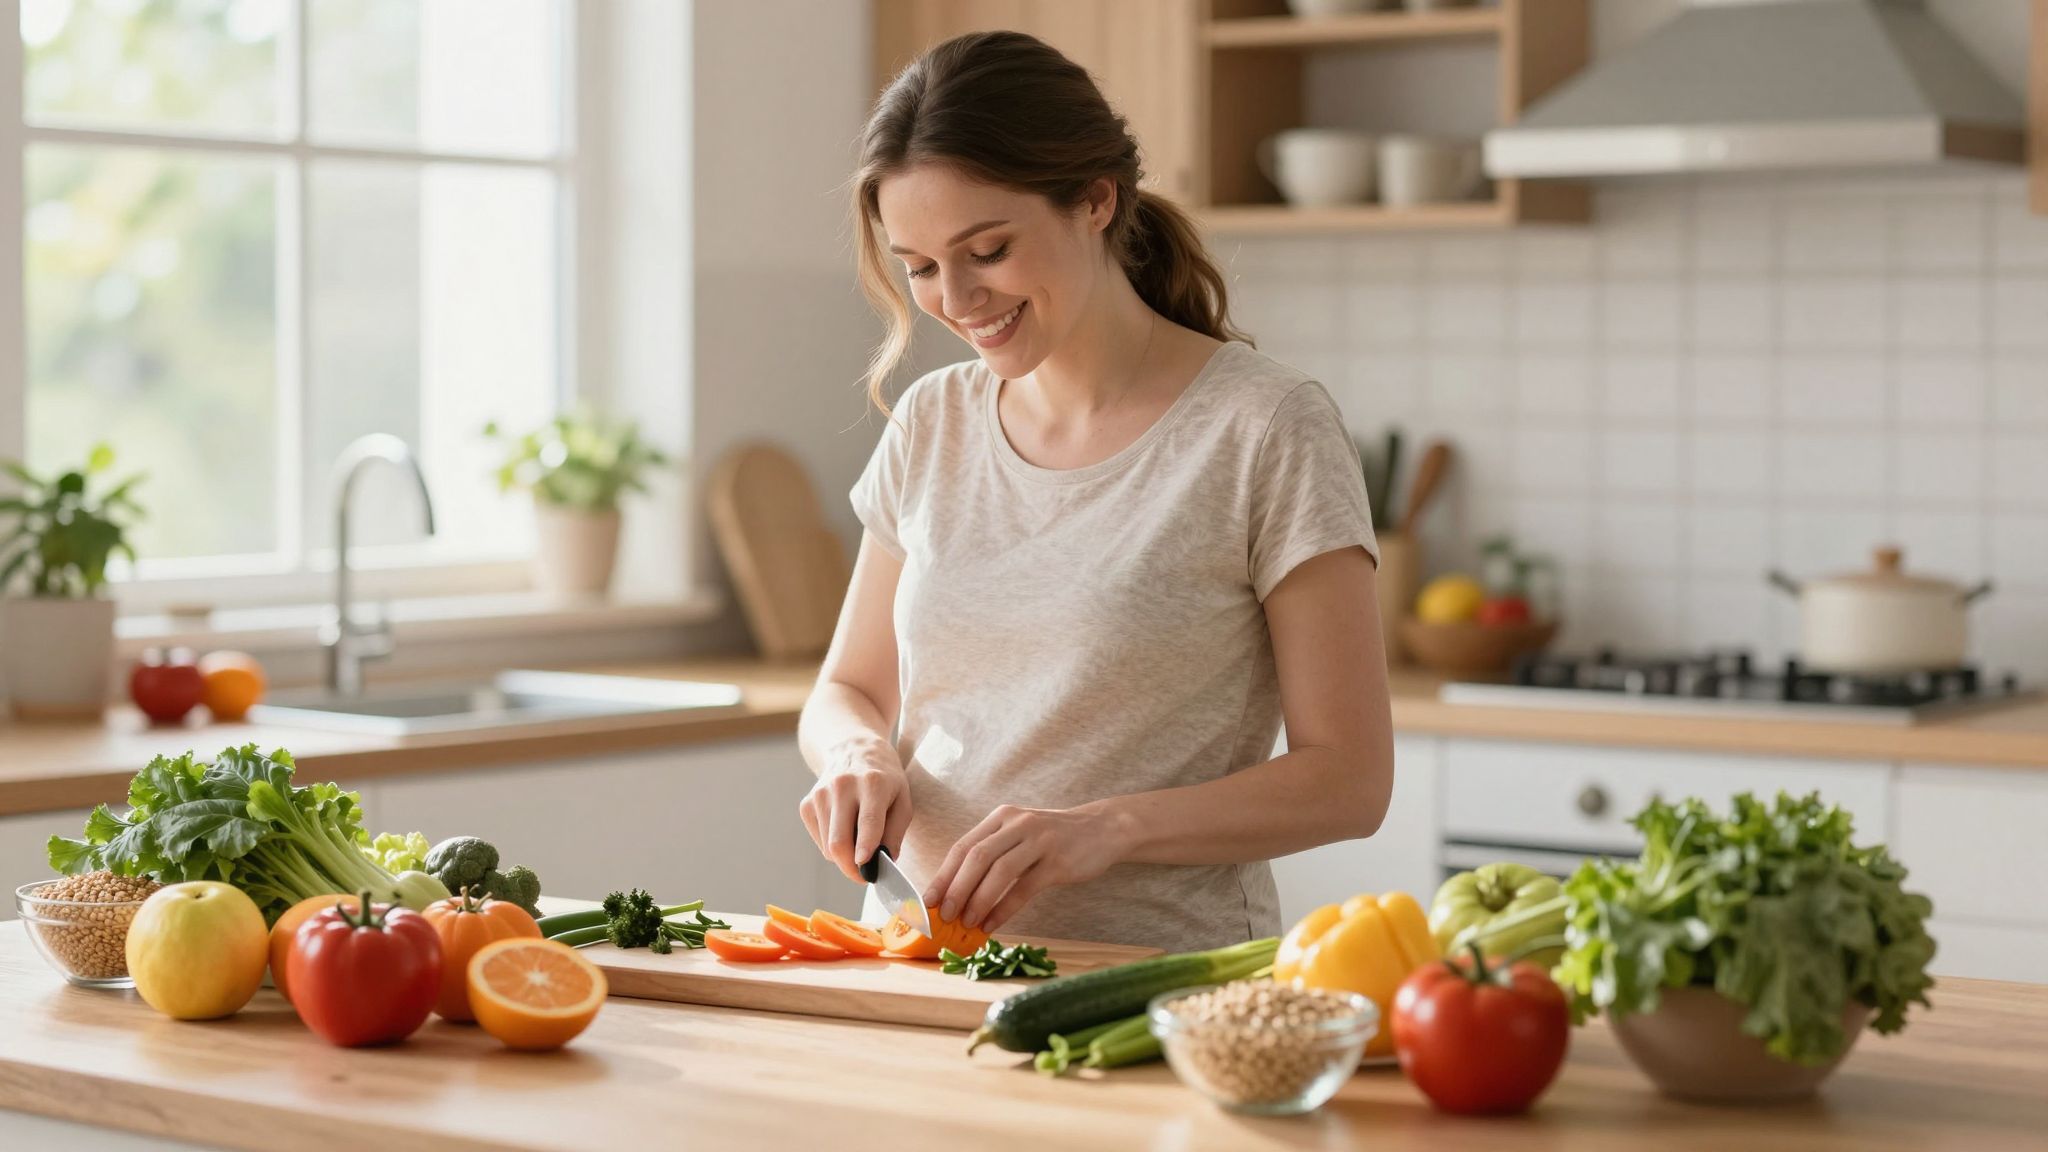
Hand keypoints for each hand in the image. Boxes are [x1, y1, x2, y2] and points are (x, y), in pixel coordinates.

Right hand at [798, 737, 912, 883]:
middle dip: (851, 868)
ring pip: (828, 846)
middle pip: (839, 842)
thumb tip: (884, 862)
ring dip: (845, 857)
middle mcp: (842, 786)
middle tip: (865, 876)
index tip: (865, 869)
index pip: (867, 822)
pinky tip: (845, 831)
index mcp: (872, 783)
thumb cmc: (885, 779)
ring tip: (860, 846)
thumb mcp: (903, 799)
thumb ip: (896, 832)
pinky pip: (819, 840)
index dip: (865, 850)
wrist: (853, 748)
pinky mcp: (807, 804)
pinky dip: (832, 846)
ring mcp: (820, 794)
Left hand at [926, 803, 1127, 933]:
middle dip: (955, 888)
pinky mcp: (1058, 862)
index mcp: (1002, 818)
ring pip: (1000, 871)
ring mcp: (1039, 841)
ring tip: (966, 922)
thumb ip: (993, 854)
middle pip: (977, 857)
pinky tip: (992, 925)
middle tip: (943, 915)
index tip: (926, 901)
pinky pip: (1025, 888)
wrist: (1102, 829)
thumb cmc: (1054, 838)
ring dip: (978, 900)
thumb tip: (957, 892)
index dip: (943, 875)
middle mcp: (1018, 824)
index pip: (963, 846)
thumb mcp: (1020, 835)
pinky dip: (1004, 909)